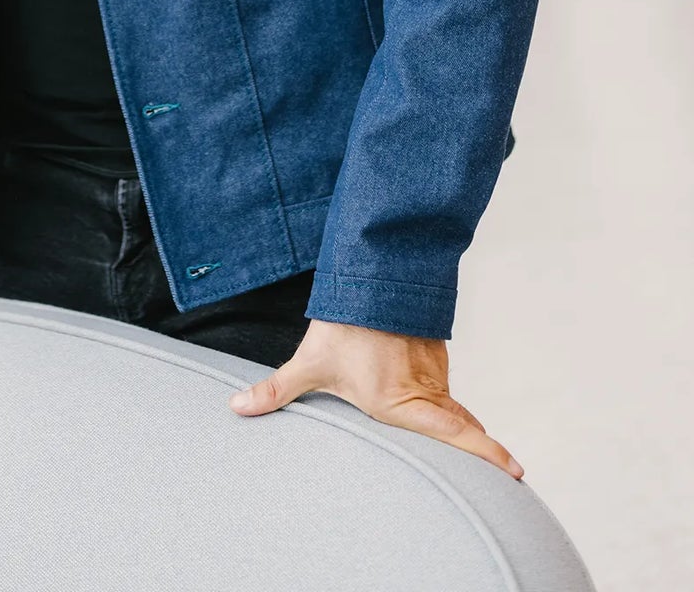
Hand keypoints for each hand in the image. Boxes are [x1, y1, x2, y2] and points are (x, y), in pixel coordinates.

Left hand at [227, 318, 522, 478]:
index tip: (516, 471)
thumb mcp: (308, 363)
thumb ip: (275, 391)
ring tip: (483, 457)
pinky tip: (453, 422)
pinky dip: (451, 406)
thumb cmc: (339, 324)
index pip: (451, 431)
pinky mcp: (434, 354)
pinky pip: (446, 389)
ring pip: (454, 408)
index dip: (484, 452)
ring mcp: (433, 370)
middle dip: (483, 452)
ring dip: (464, 429)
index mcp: (397, 399)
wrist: (366, 275)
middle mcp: (422, 388)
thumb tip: (236, 407)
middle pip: (461, 426)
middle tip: (511, 477)